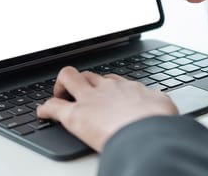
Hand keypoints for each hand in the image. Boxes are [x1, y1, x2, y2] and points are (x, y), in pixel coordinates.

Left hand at [37, 67, 177, 150]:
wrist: (149, 132)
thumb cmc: (160, 123)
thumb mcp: (165, 107)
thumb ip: (159, 103)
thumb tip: (161, 104)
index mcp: (129, 87)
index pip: (112, 80)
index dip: (104, 86)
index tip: (102, 92)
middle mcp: (108, 88)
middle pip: (89, 73)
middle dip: (80, 80)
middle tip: (78, 93)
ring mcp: (90, 99)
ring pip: (68, 77)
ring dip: (61, 86)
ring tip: (59, 96)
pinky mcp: (76, 115)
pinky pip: (54, 107)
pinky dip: (45, 109)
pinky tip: (42, 113)